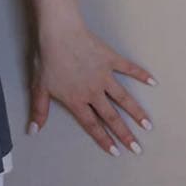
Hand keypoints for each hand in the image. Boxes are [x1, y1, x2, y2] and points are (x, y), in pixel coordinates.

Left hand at [28, 23, 156, 155]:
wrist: (59, 32)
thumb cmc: (46, 58)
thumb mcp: (39, 86)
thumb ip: (39, 110)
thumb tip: (33, 131)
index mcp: (77, 99)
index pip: (92, 124)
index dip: (104, 139)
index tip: (116, 152)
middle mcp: (93, 91)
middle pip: (111, 116)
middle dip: (125, 134)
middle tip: (138, 148)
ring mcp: (104, 75)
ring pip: (123, 98)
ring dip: (136, 112)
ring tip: (148, 125)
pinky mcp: (110, 59)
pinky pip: (128, 68)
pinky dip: (141, 74)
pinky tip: (153, 81)